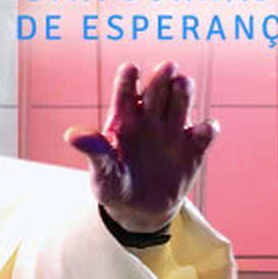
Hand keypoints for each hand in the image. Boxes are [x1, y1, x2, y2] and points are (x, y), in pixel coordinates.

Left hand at [66, 62, 216, 232]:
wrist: (138, 211)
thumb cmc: (114, 186)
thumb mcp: (102, 173)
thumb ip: (93, 151)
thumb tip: (71, 135)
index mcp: (124, 118)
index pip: (126, 90)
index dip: (128, 78)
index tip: (131, 68)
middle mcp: (149, 118)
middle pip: (158, 88)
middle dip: (162, 77)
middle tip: (167, 67)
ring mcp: (173, 131)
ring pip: (182, 101)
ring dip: (184, 91)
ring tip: (182, 85)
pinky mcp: (193, 149)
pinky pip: (204, 133)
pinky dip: (206, 129)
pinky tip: (202, 131)